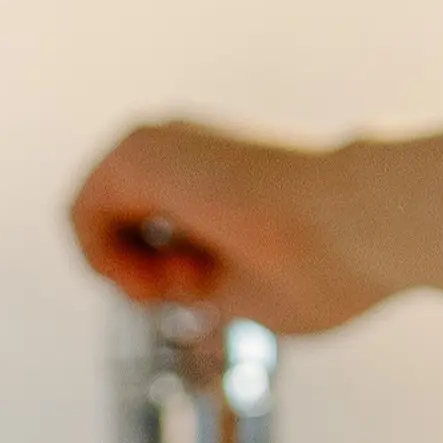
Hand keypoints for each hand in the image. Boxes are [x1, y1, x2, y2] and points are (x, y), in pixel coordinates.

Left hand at [64, 119, 397, 335]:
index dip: (162, 281)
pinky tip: (157, 275)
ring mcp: (163, 141)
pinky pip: (79, 214)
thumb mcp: (255, 291)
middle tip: (195, 288)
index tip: (207, 296)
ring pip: (100, 219)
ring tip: (190, 280)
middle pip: (121, 226)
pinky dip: (105, 261)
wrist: (363, 224)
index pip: (153, 233)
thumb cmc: (332, 264)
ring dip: (130, 270)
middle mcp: (188, 149)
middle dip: (144, 273)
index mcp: (219, 176)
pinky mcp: (139, 148)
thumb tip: (193, 301)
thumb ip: (214, 288)